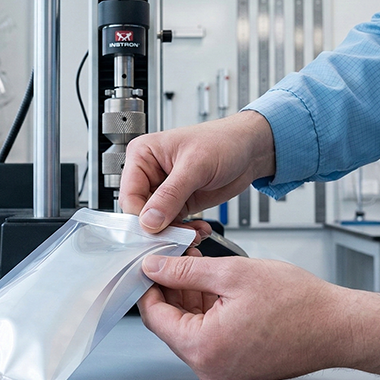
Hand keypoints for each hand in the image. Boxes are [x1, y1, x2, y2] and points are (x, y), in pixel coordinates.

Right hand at [119, 111, 275, 232]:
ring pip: (156, 224)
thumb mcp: (195, 166)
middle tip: (177, 238)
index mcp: (143, 155)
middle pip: (140, 213)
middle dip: (159, 229)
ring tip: (193, 235)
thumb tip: (149, 220)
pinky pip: (173, 226)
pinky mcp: (178, 204)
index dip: (141, 217)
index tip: (156, 231)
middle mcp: (149, 174)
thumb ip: (170, 195)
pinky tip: (198, 231)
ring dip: (174, 234)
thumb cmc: (223, 141)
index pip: (129, 195)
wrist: (250, 149)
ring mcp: (163, 191)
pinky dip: (185, 233)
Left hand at [138, 254, 379, 379]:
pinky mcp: (236, 367)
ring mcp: (223, 371)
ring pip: (190, 329)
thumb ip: (185, 271)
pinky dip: (208, 312)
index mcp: (203, 347)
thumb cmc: (300, 304)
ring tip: (202, 264)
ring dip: (191, 298)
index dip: (149, 284)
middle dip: (172, 288)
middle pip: (170, 324)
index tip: (151, 262)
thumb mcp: (232, 273)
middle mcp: (209, 368)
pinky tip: (218, 286)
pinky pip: (209, 338)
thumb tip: (154, 267)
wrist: (339, 326)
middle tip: (179, 256)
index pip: (154, 315)